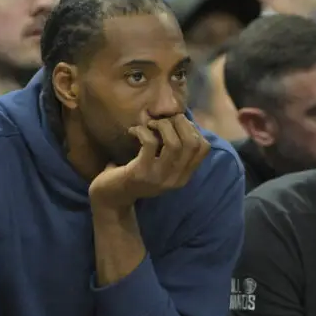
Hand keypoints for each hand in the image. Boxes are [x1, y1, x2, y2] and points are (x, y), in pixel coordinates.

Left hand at [89, 115, 209, 209]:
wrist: (112, 196)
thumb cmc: (136, 174)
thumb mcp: (160, 165)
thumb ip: (173, 150)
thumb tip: (182, 119)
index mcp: (183, 176)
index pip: (204, 147)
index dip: (192, 128)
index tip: (176, 123)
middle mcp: (175, 179)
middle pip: (192, 143)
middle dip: (179, 123)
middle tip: (162, 120)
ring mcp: (159, 177)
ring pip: (174, 143)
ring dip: (162, 126)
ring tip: (150, 125)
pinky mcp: (141, 173)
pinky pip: (150, 143)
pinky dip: (143, 131)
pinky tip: (133, 131)